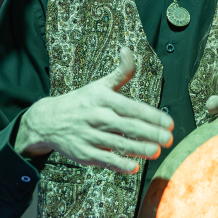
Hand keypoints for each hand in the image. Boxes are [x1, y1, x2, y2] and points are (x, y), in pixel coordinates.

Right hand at [16, 47, 173, 173]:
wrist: (47, 120)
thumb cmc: (81, 102)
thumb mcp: (99, 85)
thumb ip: (120, 72)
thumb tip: (128, 50)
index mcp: (103, 99)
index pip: (132, 107)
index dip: (152, 116)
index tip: (169, 123)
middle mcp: (97, 117)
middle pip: (128, 126)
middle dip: (150, 133)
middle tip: (169, 139)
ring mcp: (89, 136)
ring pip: (118, 143)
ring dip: (138, 149)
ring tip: (157, 152)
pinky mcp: (83, 153)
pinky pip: (104, 159)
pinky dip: (119, 164)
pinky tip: (134, 167)